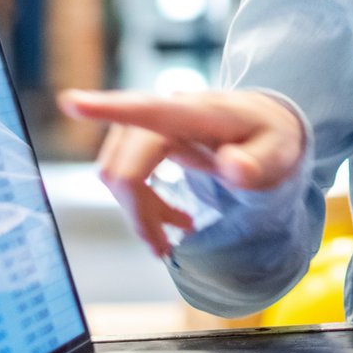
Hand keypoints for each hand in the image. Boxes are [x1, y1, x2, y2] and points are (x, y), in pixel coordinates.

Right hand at [58, 89, 305, 257]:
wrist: (266, 125)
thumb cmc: (272, 137)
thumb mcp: (280, 153)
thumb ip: (258, 164)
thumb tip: (233, 170)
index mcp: (199, 113)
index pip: (149, 111)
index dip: (108, 108)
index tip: (72, 101)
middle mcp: (167, 112)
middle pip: (127, 165)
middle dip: (138, 212)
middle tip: (165, 250)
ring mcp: (152, 124)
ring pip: (119, 173)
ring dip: (138, 210)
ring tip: (176, 233)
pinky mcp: (145, 136)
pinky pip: (124, 173)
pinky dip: (139, 202)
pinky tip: (168, 220)